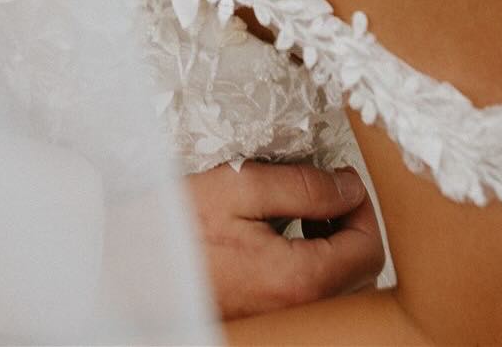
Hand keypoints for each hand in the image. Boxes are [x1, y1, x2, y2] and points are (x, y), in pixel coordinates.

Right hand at [188, 160, 384, 321]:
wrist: (132, 266)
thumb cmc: (180, 226)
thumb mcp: (240, 186)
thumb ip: (302, 186)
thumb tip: (349, 186)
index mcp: (299, 279)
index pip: (369, 250)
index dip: (364, 208)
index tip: (341, 180)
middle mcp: (298, 310)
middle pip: (361, 274)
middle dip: (353, 228)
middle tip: (325, 194)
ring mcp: (283, 319)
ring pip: (340, 289)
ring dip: (336, 249)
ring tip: (305, 216)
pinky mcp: (267, 318)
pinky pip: (313, 298)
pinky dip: (315, 267)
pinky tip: (285, 240)